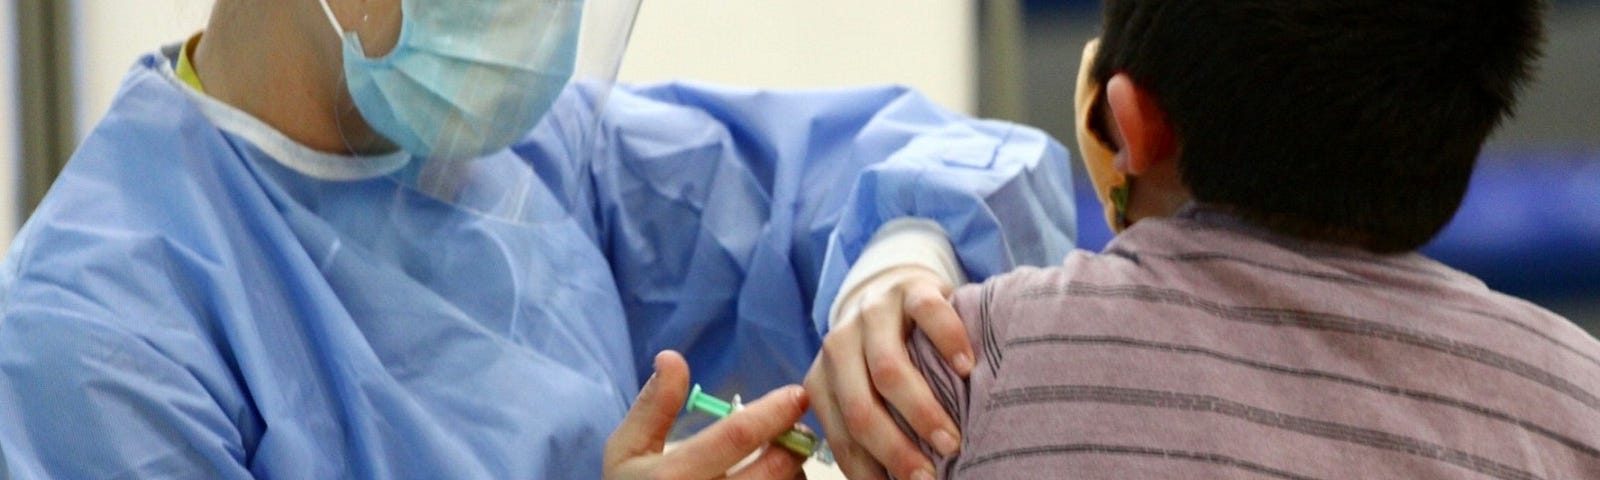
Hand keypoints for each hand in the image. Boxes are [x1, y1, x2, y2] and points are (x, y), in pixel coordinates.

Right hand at [605, 351, 809, 479]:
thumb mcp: (626, 450)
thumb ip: (652, 407)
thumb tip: (671, 357)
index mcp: (671, 477)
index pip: (735, 438)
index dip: (773, 413)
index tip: (796, 394)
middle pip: (772, 470)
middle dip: (793, 443)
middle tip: (797, 429)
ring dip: (795, 472)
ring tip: (784, 459)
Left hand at [804, 266, 973, 479]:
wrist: (898, 289)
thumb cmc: (890, 357)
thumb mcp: (868, 389)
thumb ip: (873, 425)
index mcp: (823, 377)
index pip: (840, 433)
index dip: (869, 469)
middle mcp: (840, 344)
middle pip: (860, 405)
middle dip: (895, 448)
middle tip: (928, 476)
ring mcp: (874, 313)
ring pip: (888, 367)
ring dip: (921, 411)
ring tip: (951, 441)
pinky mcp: (911, 288)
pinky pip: (928, 315)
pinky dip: (949, 345)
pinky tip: (967, 371)